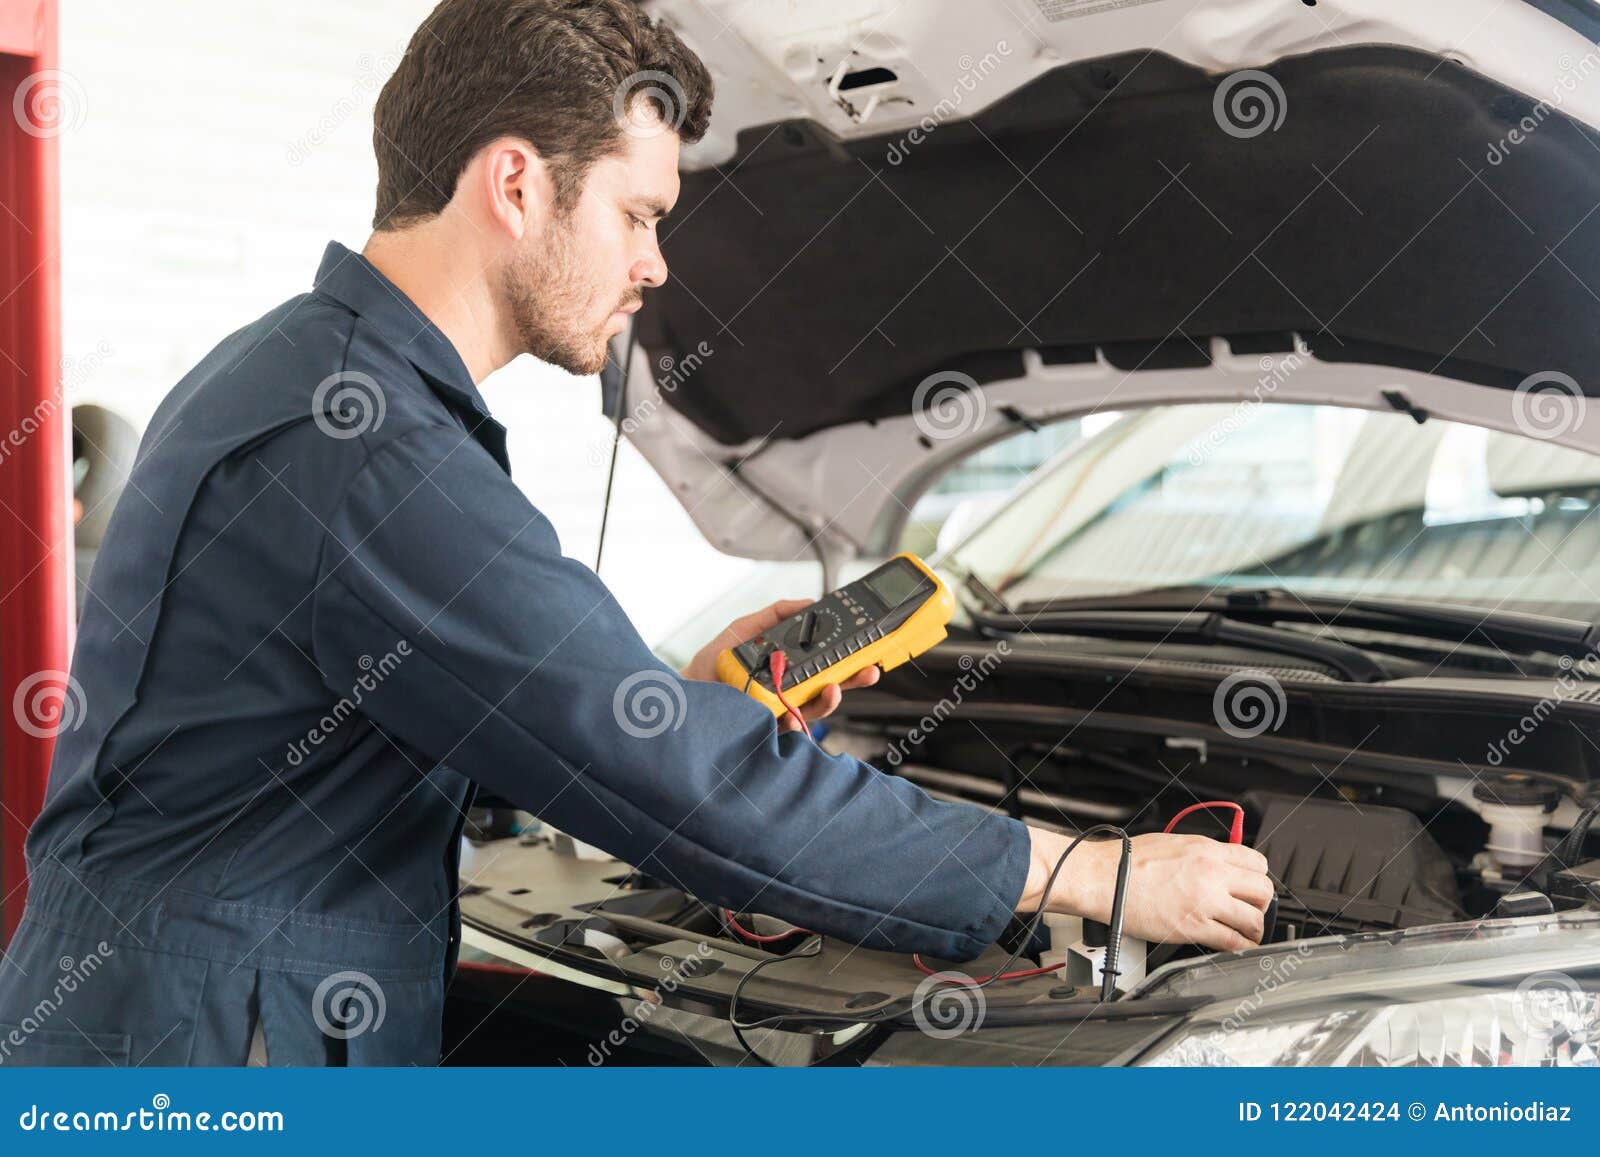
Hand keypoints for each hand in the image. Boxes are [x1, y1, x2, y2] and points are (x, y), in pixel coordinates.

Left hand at [680, 598, 881, 732]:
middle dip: (853, 679)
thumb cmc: (712, 665)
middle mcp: (789, 692)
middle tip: (869, 669)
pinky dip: (796, 722)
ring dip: (829, 700)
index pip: (825, 662)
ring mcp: (780, 713)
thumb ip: (775, 614)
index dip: (847, 656)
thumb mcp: (744, 630)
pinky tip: (795, 712)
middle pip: (830, 687)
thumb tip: (809, 602)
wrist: (682, 695)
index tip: (864, 645)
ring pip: (815, 710)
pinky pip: (789, 730)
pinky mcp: (766, 730)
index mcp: (789, 668)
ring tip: (832, 688)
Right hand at [1023, 829, 1273, 951]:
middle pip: (1262, 891)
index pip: (1256, 862)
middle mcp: (1212, 874)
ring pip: (1253, 919)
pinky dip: (1240, 946)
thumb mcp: (1172, 843)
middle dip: (1260, 902)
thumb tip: (1217, 861)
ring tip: (1245, 931)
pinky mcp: (1194, 927)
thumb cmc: (1127, 860)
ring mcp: (1205, 902)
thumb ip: (1201, 853)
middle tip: (1250, 908)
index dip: (1256, 877)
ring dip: (1253, 927)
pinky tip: (1235, 944)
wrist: (1104, 878)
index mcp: (1207, 850)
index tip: (1250, 885)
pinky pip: (1233, 941)